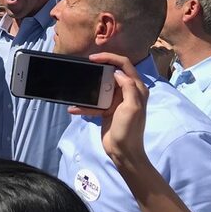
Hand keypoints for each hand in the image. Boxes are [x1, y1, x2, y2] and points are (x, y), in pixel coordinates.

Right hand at [69, 53, 149, 170]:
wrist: (123, 153)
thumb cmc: (129, 130)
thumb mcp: (132, 108)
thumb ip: (128, 87)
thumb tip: (117, 72)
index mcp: (137, 89)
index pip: (124, 65)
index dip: (110, 58)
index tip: (93, 58)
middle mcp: (128, 92)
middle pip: (112, 73)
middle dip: (98, 70)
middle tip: (85, 68)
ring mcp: (117, 101)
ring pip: (101, 87)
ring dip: (89, 88)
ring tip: (78, 88)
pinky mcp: (107, 109)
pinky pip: (94, 103)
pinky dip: (85, 105)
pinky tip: (73, 108)